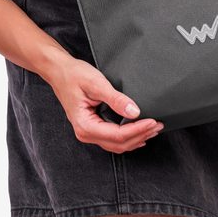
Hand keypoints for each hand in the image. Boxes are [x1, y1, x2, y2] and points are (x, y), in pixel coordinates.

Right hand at [47, 56, 164, 152]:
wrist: (59, 71)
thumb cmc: (74, 75)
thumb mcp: (96, 84)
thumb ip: (116, 99)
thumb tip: (135, 112)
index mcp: (85, 125)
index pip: (118, 135)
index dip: (138, 130)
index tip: (153, 121)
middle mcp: (86, 133)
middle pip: (119, 143)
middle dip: (141, 135)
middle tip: (158, 125)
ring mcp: (89, 132)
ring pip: (117, 144)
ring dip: (136, 138)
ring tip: (153, 128)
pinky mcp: (93, 128)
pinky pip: (113, 139)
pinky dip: (128, 137)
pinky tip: (139, 133)